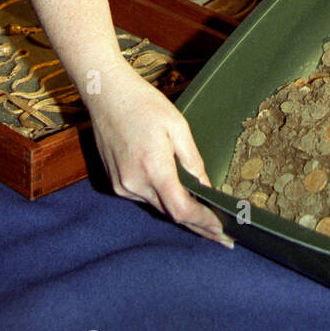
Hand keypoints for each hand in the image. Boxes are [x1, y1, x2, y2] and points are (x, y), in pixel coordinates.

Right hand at [90, 56, 233, 248]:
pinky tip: (176, 199)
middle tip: (222, 236)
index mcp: (154, 168)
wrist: (107, 94)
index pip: (182, 210)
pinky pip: (144, 197)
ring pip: (158, 207)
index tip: (222, 232)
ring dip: (179, 213)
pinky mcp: (115, 182)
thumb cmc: (144, 104)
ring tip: (205, 221)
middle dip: (197, 225)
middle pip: (171, 214)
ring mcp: (122, 185)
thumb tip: (206, 188)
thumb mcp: (178, 126)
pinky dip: (162, 200)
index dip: (204, 223)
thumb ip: (193, 161)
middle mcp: (134, 183)